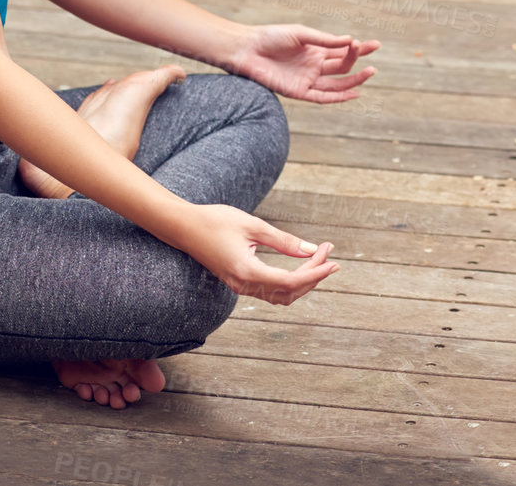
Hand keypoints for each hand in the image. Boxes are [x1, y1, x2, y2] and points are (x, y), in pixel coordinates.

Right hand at [180, 203, 338, 305]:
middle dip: (314, 274)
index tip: (333, 260)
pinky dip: (290, 281)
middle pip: (290, 291)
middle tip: (328, 252)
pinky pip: (271, 291)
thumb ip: (284, 240)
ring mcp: (240, 287)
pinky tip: (301, 266)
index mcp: (247, 271)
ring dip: (304, 280)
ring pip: (282, 295)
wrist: (183, 227)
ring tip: (320, 259)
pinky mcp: (239, 282)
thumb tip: (312, 250)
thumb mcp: (253, 225)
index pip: (291, 282)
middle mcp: (244, 285)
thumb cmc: (215, 220)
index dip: (316, 273)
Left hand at [227, 23, 379, 103]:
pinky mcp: (298, 91)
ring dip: (353, 80)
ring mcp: (306, 79)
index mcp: (314, 50)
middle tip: (372, 58)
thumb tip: (349, 40)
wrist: (246, 49)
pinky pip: (322, 97)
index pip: (342, 51)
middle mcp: (313, 66)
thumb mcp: (300, 34)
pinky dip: (338, 97)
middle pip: (342, 67)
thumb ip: (324, 40)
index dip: (359, 49)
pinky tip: (353, 93)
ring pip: (336, 84)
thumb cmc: (270, 37)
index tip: (375, 45)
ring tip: (370, 72)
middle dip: (358, 62)